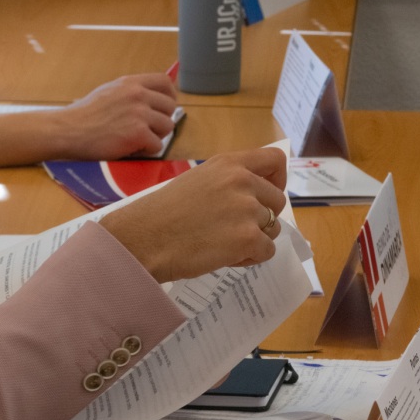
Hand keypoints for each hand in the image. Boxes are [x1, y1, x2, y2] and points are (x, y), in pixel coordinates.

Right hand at [55, 74, 178, 158]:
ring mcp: (139, 114)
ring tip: (138, 140)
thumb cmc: (85, 115)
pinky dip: (146, 151)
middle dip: (162, 120)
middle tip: (148, 130)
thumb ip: (130, 92)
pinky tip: (131, 149)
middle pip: (170, 107)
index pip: (165, 82)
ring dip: (156, 136)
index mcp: (131, 83)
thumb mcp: (109, 92)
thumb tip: (150, 96)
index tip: (165, 107)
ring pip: (167, 126)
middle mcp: (138, 95)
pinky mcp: (138, 133)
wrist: (69, 131)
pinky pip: (157, 146)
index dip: (170, 95)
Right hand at [101, 148, 286, 282]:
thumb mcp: (196, 182)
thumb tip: (252, 199)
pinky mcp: (247, 238)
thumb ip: (226, 183)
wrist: (143, 239)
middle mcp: (242, 181)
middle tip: (234, 230)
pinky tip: (224, 257)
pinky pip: (266, 251)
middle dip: (262, 218)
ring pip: (273, 228)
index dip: (277, 180)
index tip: (266, 194)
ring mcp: (247, 209)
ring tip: (224, 245)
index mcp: (228, 164)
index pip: (275, 161)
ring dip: (255, 240)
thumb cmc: (160, 214)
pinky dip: (249, 258)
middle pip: (277, 201)